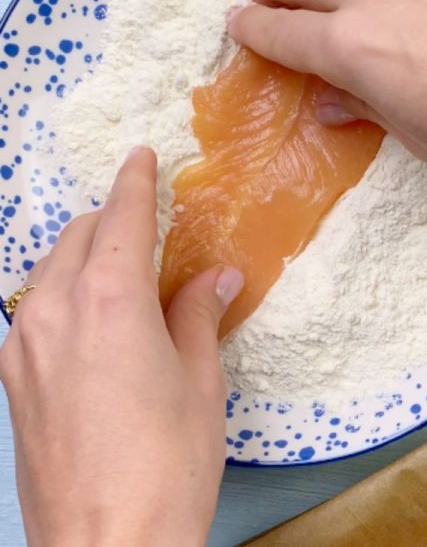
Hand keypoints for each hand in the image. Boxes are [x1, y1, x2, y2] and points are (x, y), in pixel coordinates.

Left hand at [0, 148, 242, 546]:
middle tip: (146, 224)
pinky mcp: (10, 381)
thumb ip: (199, 316)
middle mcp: (53, 311)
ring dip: (83, 255)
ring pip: (48, 271)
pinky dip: (63, 293)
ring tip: (121, 272)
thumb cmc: (169, 461)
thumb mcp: (200, 381)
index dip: (134, 181)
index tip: (141, 156)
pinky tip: (93, 321)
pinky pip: (34, 310)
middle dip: (109, 219)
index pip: (120, 218)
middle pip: (76, 236)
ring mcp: (21, 346)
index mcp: (108, 300)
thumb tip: (215, 277)